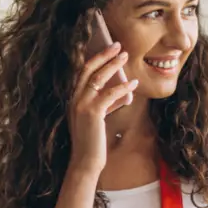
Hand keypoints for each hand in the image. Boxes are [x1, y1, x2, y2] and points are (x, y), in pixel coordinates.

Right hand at [69, 42, 138, 173]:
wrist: (85, 162)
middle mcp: (75, 99)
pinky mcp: (92, 113)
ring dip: (113, 65)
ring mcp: (81, 105)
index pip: (82, 72)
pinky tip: (133, 83)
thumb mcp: (99, 119)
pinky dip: (123, 87)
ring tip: (126, 56)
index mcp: (74, 99)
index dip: (95, 58)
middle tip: (118, 45)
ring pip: (98, 78)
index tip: (107, 48)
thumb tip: (122, 93)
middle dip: (104, 55)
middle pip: (88, 69)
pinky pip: (109, 94)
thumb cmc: (93, 142)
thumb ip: (107, 105)